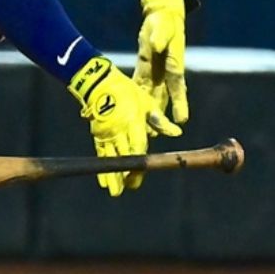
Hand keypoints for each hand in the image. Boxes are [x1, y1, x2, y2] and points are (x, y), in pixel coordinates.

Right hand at [67, 56, 156, 195]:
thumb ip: (160, 121)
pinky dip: (102, 167)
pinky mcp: (97, 134)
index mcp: (133, 122)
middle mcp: (118, 130)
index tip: (139, 176)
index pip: (137, 147)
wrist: (99, 82)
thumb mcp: (146, 102)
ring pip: (110, 158)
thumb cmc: (126, 91)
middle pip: (124, 157)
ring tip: (115, 191)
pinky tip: (103, 180)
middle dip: (126, 174)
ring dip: (112, 175)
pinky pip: (101, 154)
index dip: (138, 163)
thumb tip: (177, 133)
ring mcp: (106, 133)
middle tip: (129, 188)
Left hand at [133, 0, 187, 137]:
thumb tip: (156, 44)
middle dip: (162, 116)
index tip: (182, 120)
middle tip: (159, 134)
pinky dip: (139, 99)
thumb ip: (159, 37)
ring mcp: (156, 72)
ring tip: (147, 131)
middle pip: (165, 98)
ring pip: (153, 96)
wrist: (161, 16)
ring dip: (150, 112)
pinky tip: (134, 112)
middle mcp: (166, 72)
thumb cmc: (165, 21)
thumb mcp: (162, 27)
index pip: (177, 87)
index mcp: (174, 63)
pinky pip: (141, 86)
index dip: (179, 104)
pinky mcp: (145, 68)